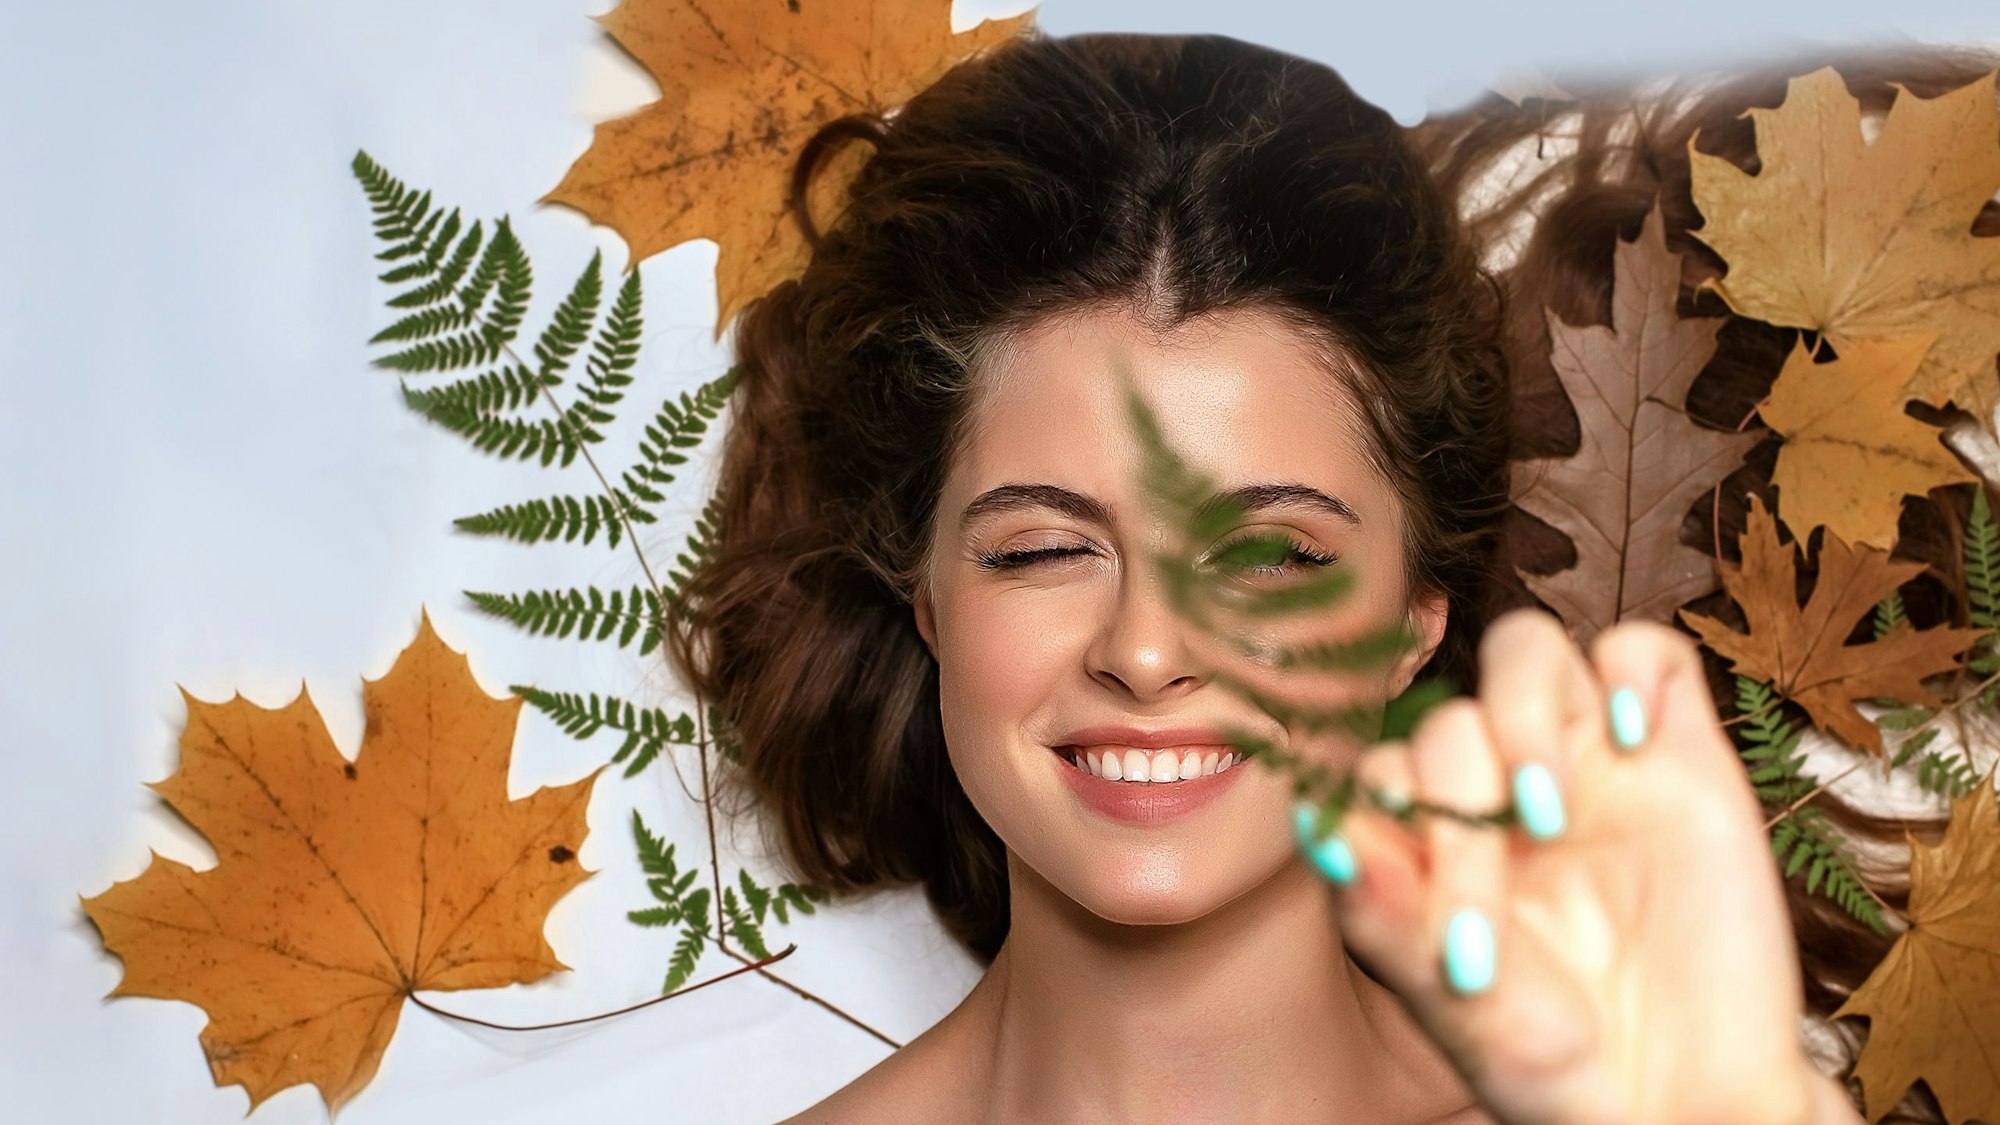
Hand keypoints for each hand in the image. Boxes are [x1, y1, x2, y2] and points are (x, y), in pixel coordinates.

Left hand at [1293, 608, 1857, 1124]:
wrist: (1686, 1098)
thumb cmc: (1558, 1064)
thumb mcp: (1455, 1005)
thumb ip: (1383, 914)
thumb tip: (1320, 832)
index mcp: (1429, 838)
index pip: (1379, 768)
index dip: (1385, 816)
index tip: (1425, 908)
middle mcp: (1500, 787)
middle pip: (1447, 719)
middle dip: (1458, 807)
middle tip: (1495, 909)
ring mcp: (1588, 762)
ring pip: (1525, 649)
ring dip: (1521, 716)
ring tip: (1549, 814)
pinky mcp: (1679, 754)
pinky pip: (1646, 651)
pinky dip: (1633, 672)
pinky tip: (1633, 742)